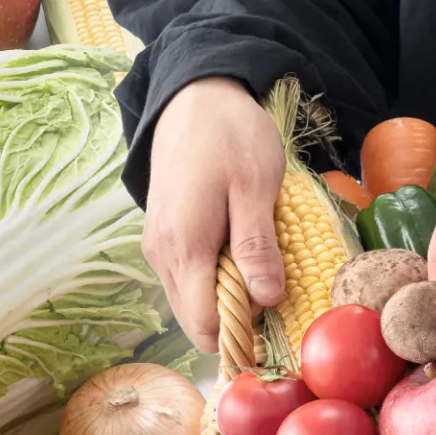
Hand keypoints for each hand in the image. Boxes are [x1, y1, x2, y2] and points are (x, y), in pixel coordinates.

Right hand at [143, 77, 286, 352]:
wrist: (194, 96)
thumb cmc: (230, 136)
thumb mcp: (256, 188)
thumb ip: (257, 246)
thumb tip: (265, 300)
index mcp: (184, 248)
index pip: (204, 326)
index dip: (241, 338)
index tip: (277, 330)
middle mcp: (161, 255)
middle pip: (196, 320)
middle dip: (236, 322)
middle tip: (277, 296)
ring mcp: (158, 246)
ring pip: (191, 299)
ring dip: (227, 298)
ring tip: (264, 269)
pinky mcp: (164, 235)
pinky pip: (188, 277)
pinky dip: (216, 278)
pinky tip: (243, 254)